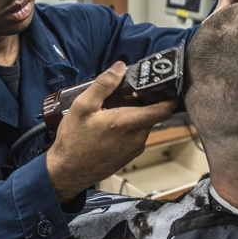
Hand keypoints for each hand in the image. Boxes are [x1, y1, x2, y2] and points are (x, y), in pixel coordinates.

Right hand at [44, 61, 176, 202]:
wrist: (68, 172)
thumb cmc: (74, 140)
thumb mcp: (83, 106)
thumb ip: (104, 85)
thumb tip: (121, 67)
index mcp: (128, 123)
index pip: (163, 109)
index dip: (169, 96)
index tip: (165, 85)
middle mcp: (136, 138)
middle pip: (151, 114)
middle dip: (144, 101)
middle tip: (127, 92)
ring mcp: (134, 149)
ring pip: (142, 125)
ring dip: (134, 114)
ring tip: (114, 108)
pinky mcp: (129, 156)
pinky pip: (135, 136)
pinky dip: (129, 126)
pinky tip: (110, 124)